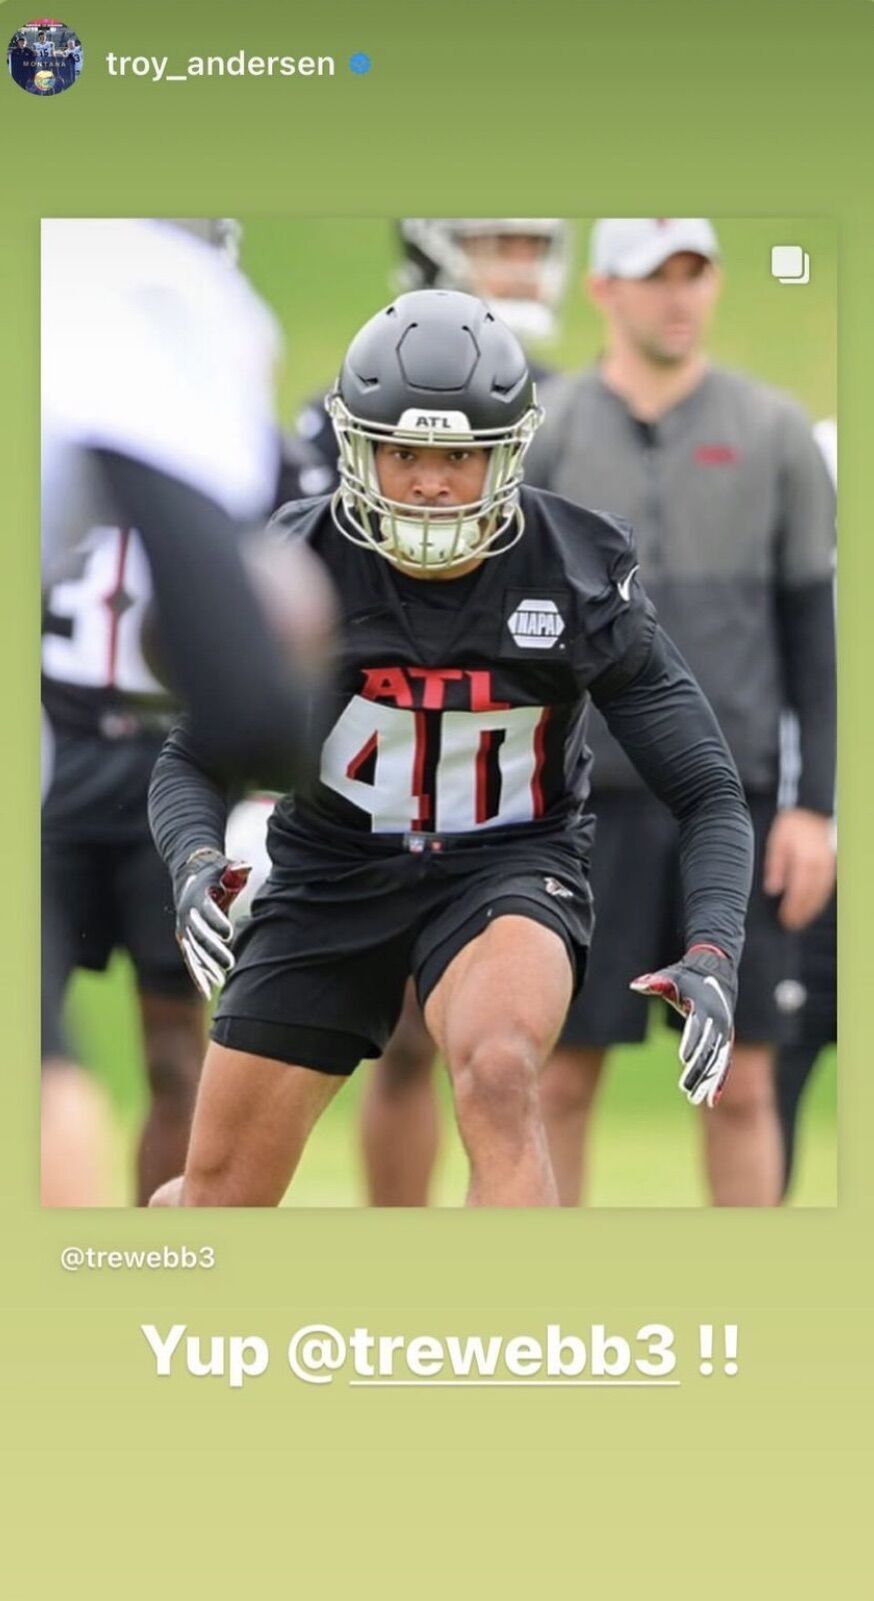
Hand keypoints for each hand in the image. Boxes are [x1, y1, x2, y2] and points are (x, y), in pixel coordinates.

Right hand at [174, 849, 250, 1000]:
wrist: (189, 874)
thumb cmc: (214, 872)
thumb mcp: (224, 868)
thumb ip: (234, 869)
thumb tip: (245, 866)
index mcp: (197, 896)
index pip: (207, 910)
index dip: (216, 921)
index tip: (228, 933)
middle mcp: (187, 914)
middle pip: (200, 935)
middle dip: (213, 950)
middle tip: (229, 963)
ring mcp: (184, 928)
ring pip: (194, 951)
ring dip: (206, 966)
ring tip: (221, 981)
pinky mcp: (185, 939)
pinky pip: (191, 959)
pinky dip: (198, 974)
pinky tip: (207, 992)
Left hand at [630, 944, 736, 1108]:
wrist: (718, 972)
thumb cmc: (688, 977)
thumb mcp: (672, 977)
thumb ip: (655, 982)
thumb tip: (635, 984)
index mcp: (704, 1007)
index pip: (697, 1027)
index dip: (691, 1042)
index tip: (683, 1059)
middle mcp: (718, 1022)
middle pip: (708, 1050)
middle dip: (698, 1069)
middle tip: (685, 1088)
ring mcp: (724, 1033)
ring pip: (717, 1061)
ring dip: (708, 1081)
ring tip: (695, 1099)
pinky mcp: (726, 1041)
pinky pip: (724, 1064)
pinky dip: (719, 1082)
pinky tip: (712, 1100)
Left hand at [763, 808, 834, 930]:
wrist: (815, 807)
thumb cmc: (794, 824)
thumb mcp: (777, 839)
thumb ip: (775, 864)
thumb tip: (773, 889)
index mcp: (804, 860)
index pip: (798, 891)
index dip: (792, 908)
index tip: (785, 919)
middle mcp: (820, 865)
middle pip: (811, 896)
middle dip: (802, 913)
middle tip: (791, 925)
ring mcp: (828, 865)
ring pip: (822, 893)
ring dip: (812, 908)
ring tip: (801, 920)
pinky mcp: (832, 864)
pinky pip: (827, 886)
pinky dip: (820, 898)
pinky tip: (812, 904)